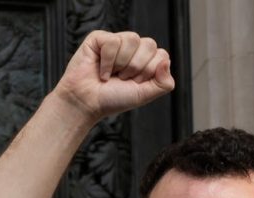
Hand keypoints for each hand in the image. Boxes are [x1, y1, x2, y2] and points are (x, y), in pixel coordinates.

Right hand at [53, 31, 174, 121]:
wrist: (87, 103)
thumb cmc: (113, 99)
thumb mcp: (145, 95)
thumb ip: (164, 83)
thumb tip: (166, 61)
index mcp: (146, 60)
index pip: (161, 55)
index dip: (150, 72)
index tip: (135, 83)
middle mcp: (133, 48)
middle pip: (149, 44)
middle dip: (136, 67)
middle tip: (122, 79)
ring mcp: (116, 41)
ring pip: (132, 39)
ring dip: (122, 63)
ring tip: (112, 74)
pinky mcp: (99, 38)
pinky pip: (113, 41)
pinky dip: (107, 61)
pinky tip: (101, 70)